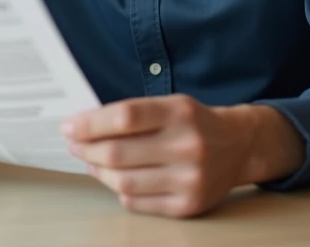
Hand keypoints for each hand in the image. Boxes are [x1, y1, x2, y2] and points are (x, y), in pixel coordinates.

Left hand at [62, 95, 304, 217]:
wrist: (239, 146)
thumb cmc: (195, 123)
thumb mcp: (171, 104)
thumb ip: (133, 114)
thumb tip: (84, 127)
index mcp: (181, 112)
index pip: (125, 117)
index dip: (90, 124)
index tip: (70, 127)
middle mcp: (188, 146)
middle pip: (119, 152)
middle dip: (87, 149)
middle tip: (74, 144)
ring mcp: (190, 179)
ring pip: (124, 182)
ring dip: (98, 171)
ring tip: (91, 161)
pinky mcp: (189, 205)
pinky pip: (137, 203)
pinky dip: (119, 190)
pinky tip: (114, 179)